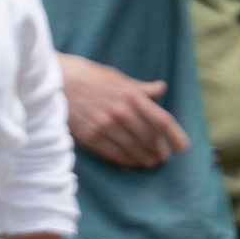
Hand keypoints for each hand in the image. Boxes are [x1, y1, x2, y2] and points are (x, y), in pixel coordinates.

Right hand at [57, 53, 186, 168]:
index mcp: (131, 96)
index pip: (161, 120)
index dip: (175, 135)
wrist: (56, 81)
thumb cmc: (88, 76)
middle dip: (159, 151)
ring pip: (132, 149)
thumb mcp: (117, 77)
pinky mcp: (90, 136)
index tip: (183, 147)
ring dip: (144, 158)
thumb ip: (140, 88)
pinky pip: (113, 153)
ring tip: (149, 162)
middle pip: (149, 138)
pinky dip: (124, 160)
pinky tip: (130, 162)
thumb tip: (161, 89)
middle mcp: (121, 112)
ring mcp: (105, 126)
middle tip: (163, 158)